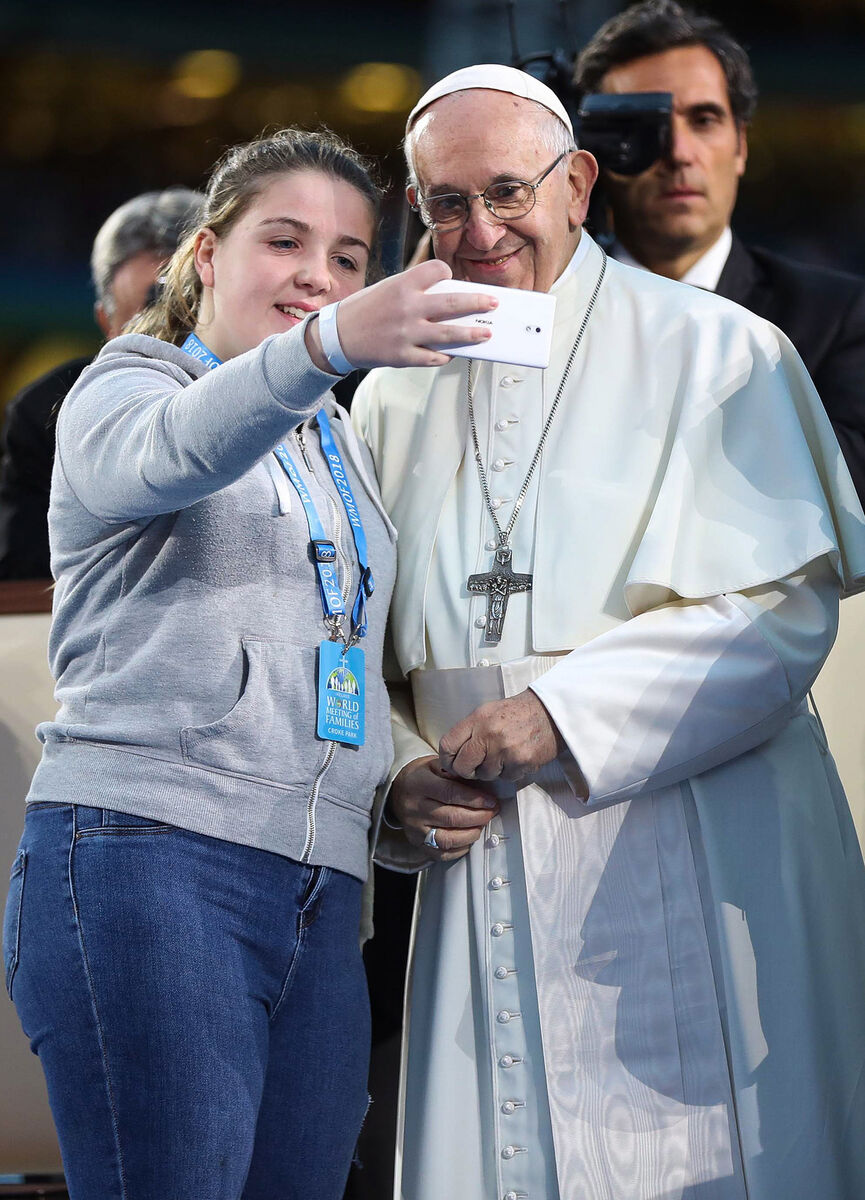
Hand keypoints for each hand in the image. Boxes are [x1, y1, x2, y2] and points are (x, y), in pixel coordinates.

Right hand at [329, 259, 497, 369]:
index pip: (437, 270)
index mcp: (403, 285)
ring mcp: (407, 334)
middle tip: (493, 303)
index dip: (448, 274)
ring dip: (472, 334)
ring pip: (449, 334)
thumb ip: (414, 292)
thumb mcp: (387, 290)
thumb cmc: (363, 310)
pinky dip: (445, 356)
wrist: (337, 336)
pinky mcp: (403, 355)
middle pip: (453, 303)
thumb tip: (446, 300)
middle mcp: (408, 308)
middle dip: (478, 302)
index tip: (453, 280)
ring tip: (487, 333)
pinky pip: (433, 357)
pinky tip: (453, 353)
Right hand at [390, 754, 499, 861]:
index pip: (450, 793)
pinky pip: (441, 853)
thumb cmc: (421, 777)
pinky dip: (460, 849)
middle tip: (491, 812)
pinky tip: (468, 838)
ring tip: (481, 825)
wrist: (397, 791)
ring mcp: (415, 829)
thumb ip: (457, 773)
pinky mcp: (417, 843)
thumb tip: (483, 785)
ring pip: (447, 839)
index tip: (491, 801)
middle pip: (452, 818)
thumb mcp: (435, 765)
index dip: (475, 799)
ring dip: (471, 834)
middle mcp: (415, 808)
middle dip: (478, 817)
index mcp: (420, 784)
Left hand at [438, 689, 562, 782]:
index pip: (448, 745)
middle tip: (476, 766)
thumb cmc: (517, 713)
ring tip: (502, 756)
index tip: (451, 763)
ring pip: (485, 775)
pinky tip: (515, 758)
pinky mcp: (521, 761)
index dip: (447, 759)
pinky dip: (509, 772)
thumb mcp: (487, 712)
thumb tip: (452, 754)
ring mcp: (505, 749)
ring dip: (491, 770)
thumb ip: (469, 731)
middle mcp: (489, 734)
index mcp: (477, 719)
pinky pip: (505, 778)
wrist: (549, 712)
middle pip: (463, 766)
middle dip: (467, 770)